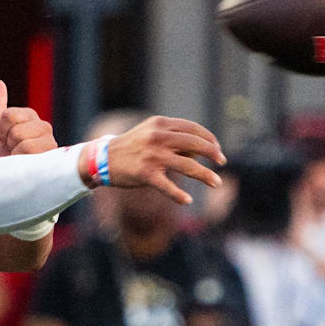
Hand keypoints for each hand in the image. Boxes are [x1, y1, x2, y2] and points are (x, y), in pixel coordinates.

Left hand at [0, 79, 56, 156]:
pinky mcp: (52, 157)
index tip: (4, 140)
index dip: (0, 131)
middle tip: (11, 151)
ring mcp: (50, 142)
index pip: (9, 115)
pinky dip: (20, 158)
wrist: (10, 179)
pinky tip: (25, 163)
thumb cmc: (4, 156)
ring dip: (14, 152)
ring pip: (22, 139)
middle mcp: (44, 127)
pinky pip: (29, 150)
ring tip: (18, 158)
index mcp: (31, 117)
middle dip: (7, 142)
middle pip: (15, 128)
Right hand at [82, 116, 225, 203]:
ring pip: (187, 166)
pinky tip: (187, 200)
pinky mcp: (145, 174)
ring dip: (205, 176)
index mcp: (160, 124)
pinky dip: (179, 195)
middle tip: (222, 162)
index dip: (209, 139)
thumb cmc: (131, 146)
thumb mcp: (150, 133)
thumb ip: (173, 139)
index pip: (192, 129)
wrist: (102, 158)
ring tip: (216, 183)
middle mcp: (158, 138)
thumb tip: (197, 153)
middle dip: (212, 154)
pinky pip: (168, 186)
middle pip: (195, 144)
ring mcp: (152, 156)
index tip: (217, 148)